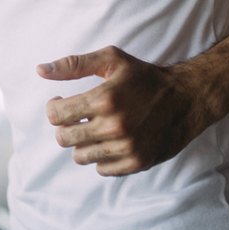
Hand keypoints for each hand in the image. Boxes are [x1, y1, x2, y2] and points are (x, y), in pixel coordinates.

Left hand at [39, 46, 210, 176]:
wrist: (187, 98)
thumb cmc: (145, 76)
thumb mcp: (111, 60)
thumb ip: (73, 64)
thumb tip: (40, 70)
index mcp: (104, 99)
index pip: (56, 115)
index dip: (54, 107)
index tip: (62, 102)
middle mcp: (114, 126)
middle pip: (63, 139)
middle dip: (64, 127)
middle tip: (76, 118)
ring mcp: (126, 148)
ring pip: (80, 157)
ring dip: (81, 143)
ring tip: (93, 129)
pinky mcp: (137, 163)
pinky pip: (102, 169)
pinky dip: (101, 157)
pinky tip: (109, 141)